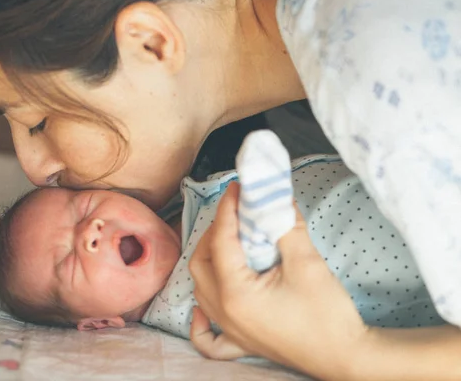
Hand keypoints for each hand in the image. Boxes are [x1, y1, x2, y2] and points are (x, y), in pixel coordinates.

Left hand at [189, 182, 368, 379]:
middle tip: (235, 214)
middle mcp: (225, 313)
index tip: (236, 189)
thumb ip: (286, 227)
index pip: (221, 241)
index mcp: (236, 293)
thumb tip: (275, 200)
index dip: (226, 211)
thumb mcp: (307, 262)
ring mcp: (231, 331)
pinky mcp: (242, 343)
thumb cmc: (328, 313)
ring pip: (200, 290)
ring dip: (208, 263)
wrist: (347, 357)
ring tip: (228, 243)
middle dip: (214, 233)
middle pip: (201, 263)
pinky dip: (200, 320)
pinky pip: (209, 336)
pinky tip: (202, 307)